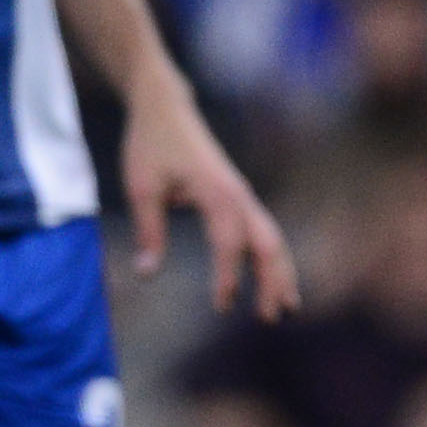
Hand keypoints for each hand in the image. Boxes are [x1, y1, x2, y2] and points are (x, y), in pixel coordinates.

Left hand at [121, 80, 298, 317]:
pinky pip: (264, 232)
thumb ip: (148, 230)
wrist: (166, 108)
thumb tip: (146, 274)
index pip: (230, 242)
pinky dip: (272, 259)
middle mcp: (238, 195)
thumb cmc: (151, 145)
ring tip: (286, 309)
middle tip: (271, 318)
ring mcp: (243, 196)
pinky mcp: (239, 198)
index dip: (229, 276)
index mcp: (217, 192)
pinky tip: (272, 281)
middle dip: (273, 281)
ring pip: (272, 239)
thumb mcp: (141, 187)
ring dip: (281, 274)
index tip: (222, 306)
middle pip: (267, 244)